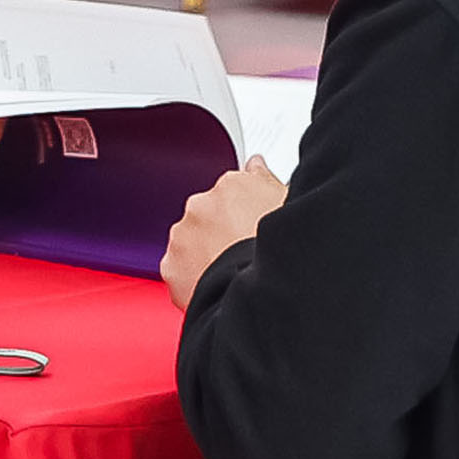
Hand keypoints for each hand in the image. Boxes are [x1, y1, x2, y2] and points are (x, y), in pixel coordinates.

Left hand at [160, 159, 290, 309]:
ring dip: (205, 252)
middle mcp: (200, 206)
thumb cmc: (277, 249)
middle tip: (243, 250)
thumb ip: (265, 179)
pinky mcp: (171, 266)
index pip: (230, 191)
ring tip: (233, 270)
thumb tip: (256, 165)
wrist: (259, 294)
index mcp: (230, 185)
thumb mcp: (288, 203)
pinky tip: (218, 284)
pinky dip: (193, 277)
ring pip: (191, 241)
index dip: (242, 210)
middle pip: (208, 215)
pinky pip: (180, 270)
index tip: (248, 222)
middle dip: (222, 230)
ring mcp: (182, 236)